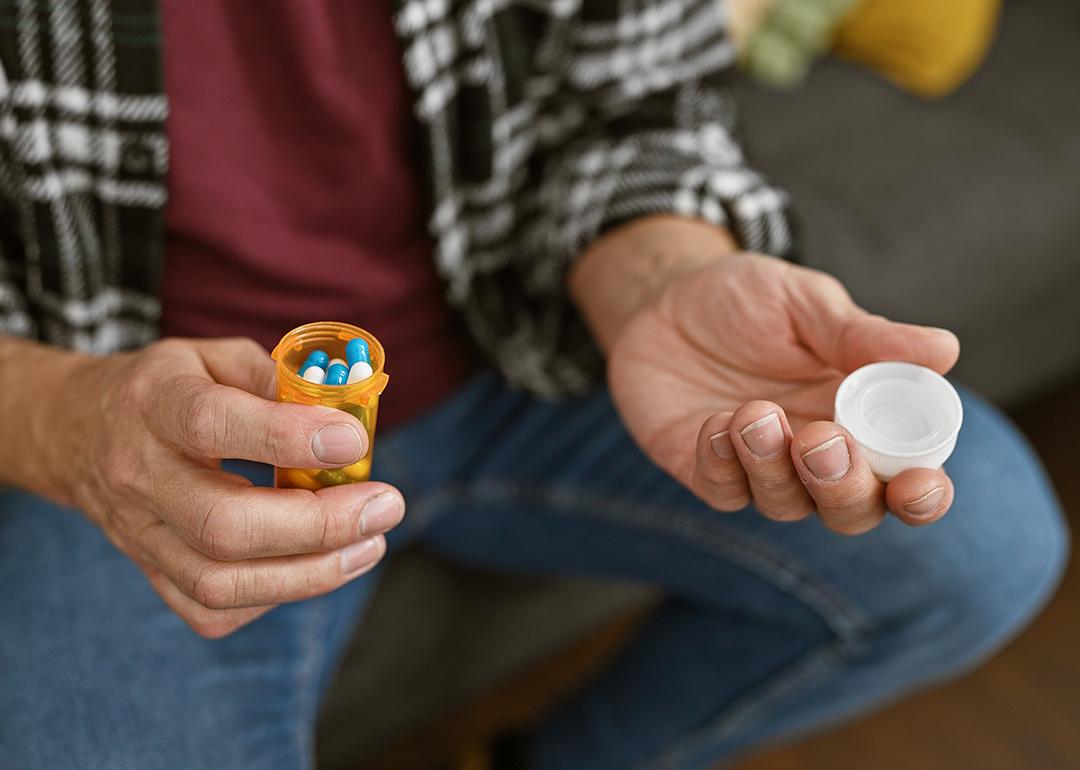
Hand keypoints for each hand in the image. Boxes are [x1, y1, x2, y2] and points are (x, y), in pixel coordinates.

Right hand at [46, 337, 404, 636]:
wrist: (78, 430)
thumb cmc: (170, 388)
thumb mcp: (217, 356)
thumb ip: (279, 379)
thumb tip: (349, 415)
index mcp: (155, 402)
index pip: (212, 424)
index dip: (289, 437)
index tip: (353, 442)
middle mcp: (138, 473)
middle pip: (223, 525)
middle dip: (319, 525)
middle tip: (385, 508)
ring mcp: (139, 533)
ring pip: (219, 582)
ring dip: (309, 573)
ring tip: (369, 546)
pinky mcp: (149, 571)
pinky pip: (209, 609)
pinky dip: (271, 597)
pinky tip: (312, 567)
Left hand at [601, 250, 959, 533]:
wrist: (665, 297)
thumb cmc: (748, 301)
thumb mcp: (806, 303)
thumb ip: (864, 336)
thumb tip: (946, 350)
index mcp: (863, 419)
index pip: (908, 477)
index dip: (922, 494)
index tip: (918, 483)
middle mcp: (816, 457)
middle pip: (851, 511)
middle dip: (843, 487)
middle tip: (822, 440)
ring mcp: (759, 469)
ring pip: (785, 504)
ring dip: (774, 467)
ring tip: (755, 413)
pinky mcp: (706, 470)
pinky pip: (721, 489)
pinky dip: (722, 463)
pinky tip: (715, 422)